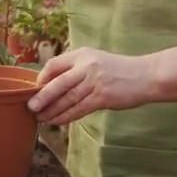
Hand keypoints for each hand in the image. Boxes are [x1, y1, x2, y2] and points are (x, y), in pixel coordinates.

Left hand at [26, 47, 154, 124]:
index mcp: (83, 55)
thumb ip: (78, 69)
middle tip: (30, 107)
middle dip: (42, 97)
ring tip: (41, 118)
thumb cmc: (120, 70)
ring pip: (67, 98)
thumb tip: (53, 84)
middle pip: (57, 83)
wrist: (146, 76)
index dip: (42, 78)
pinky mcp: (102, 97)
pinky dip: (66, 116)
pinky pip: (79, 109)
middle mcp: (87, 66)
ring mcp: (95, 81)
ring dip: (52, 110)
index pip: (54, 64)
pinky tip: (58, 121)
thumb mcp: (97, 61)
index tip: (36, 90)